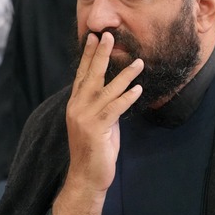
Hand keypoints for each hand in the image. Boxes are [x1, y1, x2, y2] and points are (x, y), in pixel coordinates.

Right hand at [62, 30, 142, 198]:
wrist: (86, 178)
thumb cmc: (94, 151)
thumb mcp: (97, 124)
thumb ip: (103, 107)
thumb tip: (117, 93)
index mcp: (75, 105)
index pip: (82, 75)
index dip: (88, 56)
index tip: (94, 37)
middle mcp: (76, 108)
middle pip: (90, 76)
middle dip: (100, 55)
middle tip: (108, 36)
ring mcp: (84, 118)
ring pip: (106, 91)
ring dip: (124, 75)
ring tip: (138, 62)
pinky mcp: (95, 130)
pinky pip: (114, 109)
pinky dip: (126, 98)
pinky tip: (138, 89)